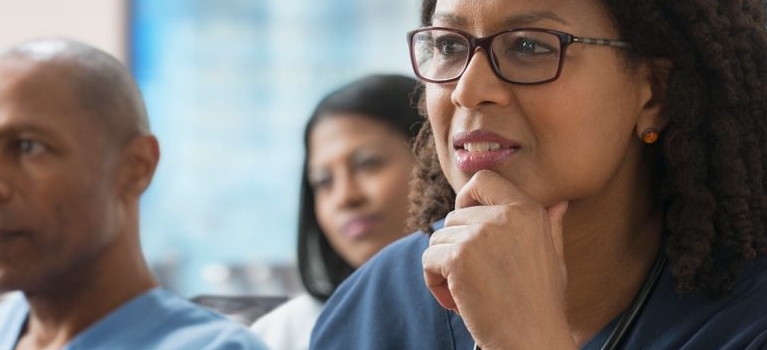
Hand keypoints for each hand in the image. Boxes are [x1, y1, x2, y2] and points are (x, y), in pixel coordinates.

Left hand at [422, 170, 573, 348]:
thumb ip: (550, 226)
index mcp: (528, 210)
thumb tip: (558, 202)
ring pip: (438, 239)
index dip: (466, 199)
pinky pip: (428, 259)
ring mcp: (480, 235)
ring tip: (466, 293)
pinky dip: (433, 282)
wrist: (532, 339)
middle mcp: (505, 215)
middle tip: (472, 278)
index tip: (468, 224)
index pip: (482, 179)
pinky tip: (455, 301)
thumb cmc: (542, 303)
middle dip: (455, 247)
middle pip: (453, 216)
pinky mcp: (459, 258)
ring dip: (443, 268)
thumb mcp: (553, 258)